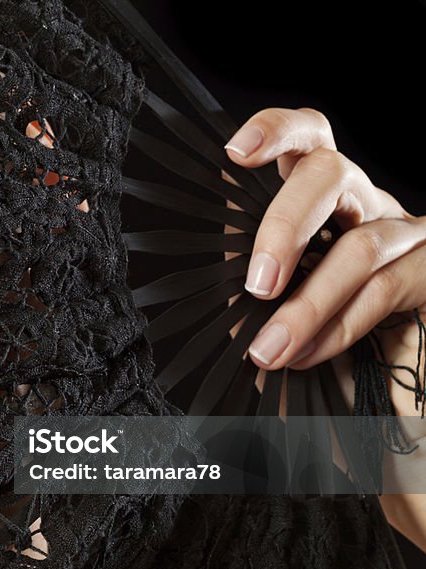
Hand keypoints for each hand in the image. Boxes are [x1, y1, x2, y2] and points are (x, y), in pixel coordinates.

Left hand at [221, 107, 425, 371]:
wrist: (380, 384)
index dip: (276, 132)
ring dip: (307, 305)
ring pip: (359, 247)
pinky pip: (384, 290)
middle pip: (330, 173)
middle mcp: (364, 202)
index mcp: (321, 195)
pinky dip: (339, 327)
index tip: (236, 152)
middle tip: (257, 286)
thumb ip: (248, 263)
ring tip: (269, 349)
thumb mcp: (271, 292)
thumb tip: (214, 254)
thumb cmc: (312, 328)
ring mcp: (405, 233)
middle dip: (285, 225)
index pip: (306, 139)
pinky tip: (306, 354)